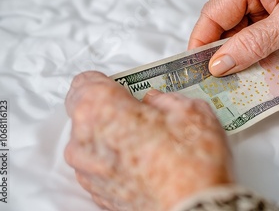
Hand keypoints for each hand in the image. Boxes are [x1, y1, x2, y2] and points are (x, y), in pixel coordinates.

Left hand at [64, 71, 232, 210]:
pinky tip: (146, 163)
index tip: (125, 86)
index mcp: (101, 108)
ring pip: (92, 141)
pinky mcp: (98, 193)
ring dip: (112, 137)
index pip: (85, 81)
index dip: (108, 82)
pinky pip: (100, 167)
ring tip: (149, 142)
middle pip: (87, 111)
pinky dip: (116, 162)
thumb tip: (157, 101)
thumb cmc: (191, 165)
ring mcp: (88, 170)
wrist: (194, 210)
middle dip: (112, 109)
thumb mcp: (190, 111)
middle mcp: (85, 140)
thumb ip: (165, 98)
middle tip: (145, 114)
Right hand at [188, 0, 278, 75]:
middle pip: (234, 27)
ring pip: (255, 38)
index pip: (216, 12)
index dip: (204, 42)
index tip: (197, 72)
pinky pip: (275, 41)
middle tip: (233, 84)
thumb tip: (220, 63)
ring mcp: (277, 1)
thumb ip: (254, 43)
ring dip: (267, 59)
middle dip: (238, 55)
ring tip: (275, 77)